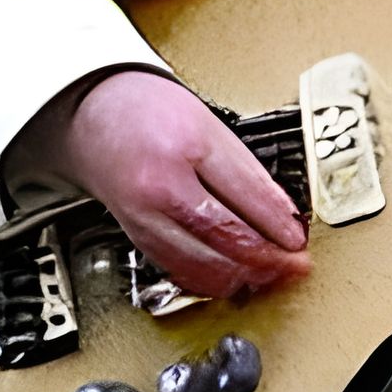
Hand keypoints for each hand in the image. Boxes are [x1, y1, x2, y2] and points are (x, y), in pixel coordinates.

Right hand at [9, 69, 308, 297]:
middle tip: (294, 265)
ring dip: (243, 277)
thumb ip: (243, 166)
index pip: (245, 193)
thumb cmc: (149, 111)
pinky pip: (179, 269)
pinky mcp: (136, 236)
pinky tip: (233, 279)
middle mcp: (162, 184)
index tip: (300, 239)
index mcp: (187, 144)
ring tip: (271, 276)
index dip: (279, 223)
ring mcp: (144, 215)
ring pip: (201, 263)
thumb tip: (281, 212)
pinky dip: (211, 280)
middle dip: (267, 258)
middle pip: (224, 235)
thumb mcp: (208, 121)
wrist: (91, 114)